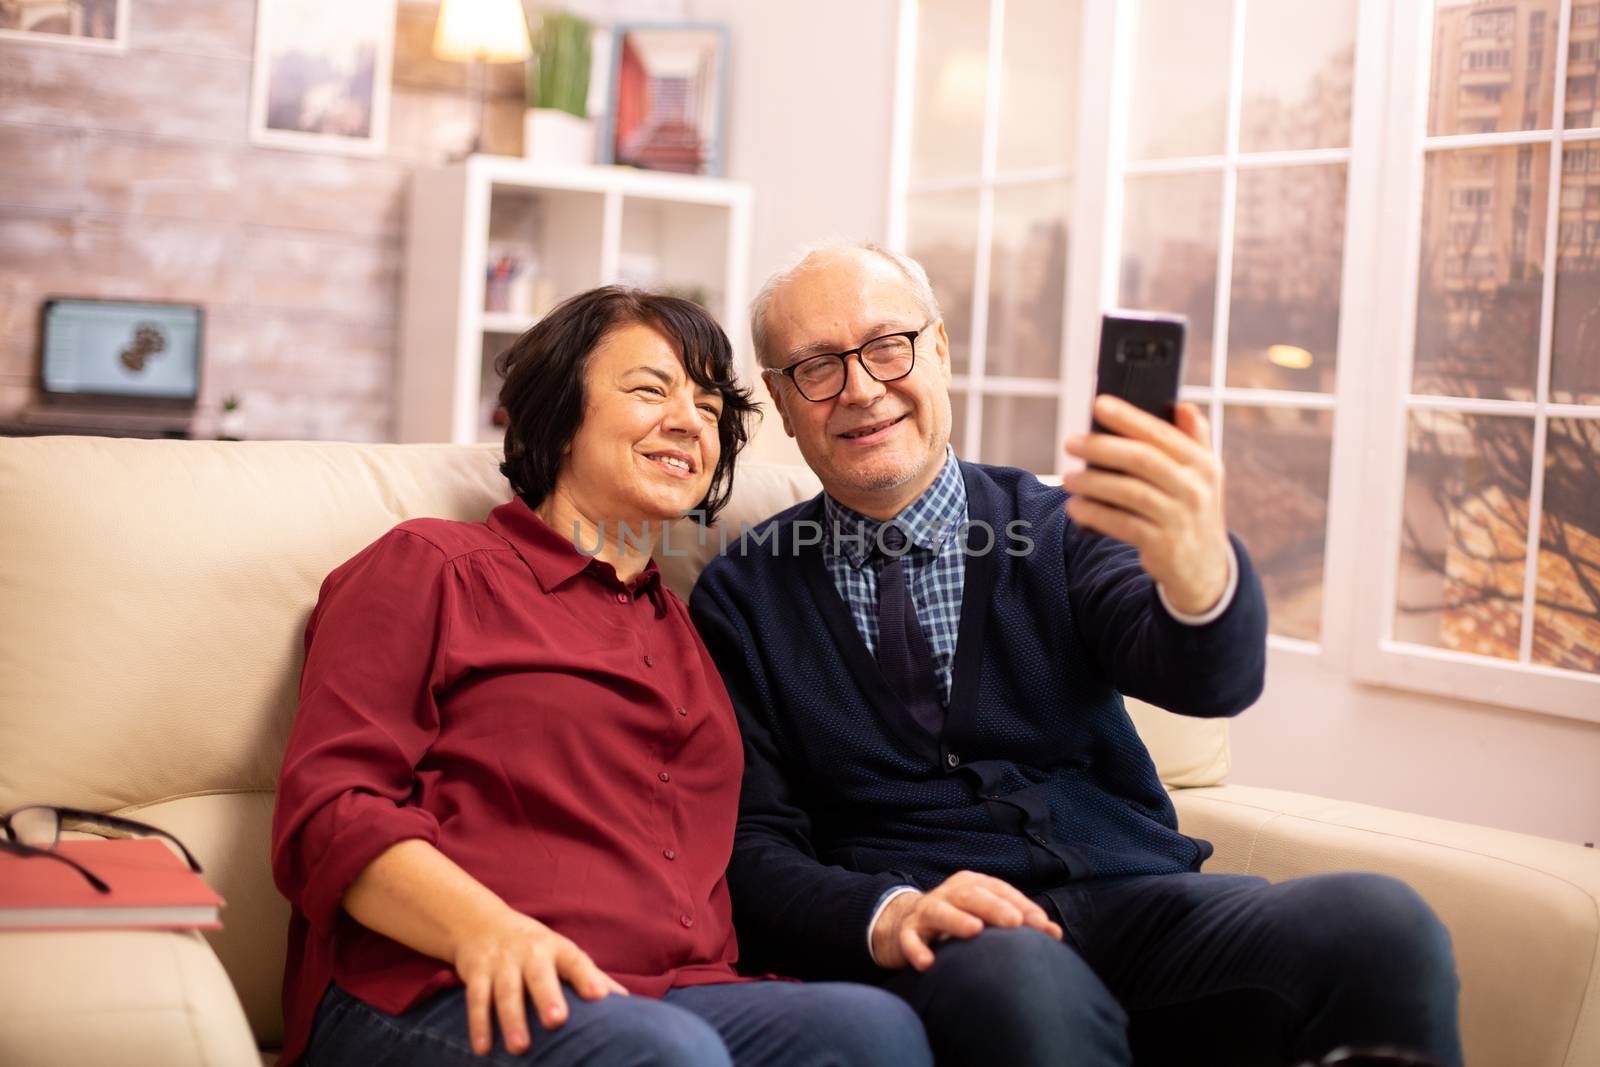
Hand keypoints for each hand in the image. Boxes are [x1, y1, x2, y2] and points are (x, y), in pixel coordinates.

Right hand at [452, 906, 628, 1055]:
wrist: (481, 923)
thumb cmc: (534, 948)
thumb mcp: (562, 954)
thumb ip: (590, 976)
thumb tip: (625, 1001)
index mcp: (557, 949)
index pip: (576, 961)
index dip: (588, 977)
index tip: (600, 996)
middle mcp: (530, 953)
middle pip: (539, 975)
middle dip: (547, 997)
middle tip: (556, 1021)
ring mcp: (502, 962)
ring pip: (506, 991)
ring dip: (511, 1019)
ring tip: (519, 1048)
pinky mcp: (477, 971)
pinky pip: (477, 998)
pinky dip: (478, 1024)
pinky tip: (483, 1048)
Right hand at [870, 871, 1062, 971]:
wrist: (905, 923)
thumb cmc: (958, 919)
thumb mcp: (985, 914)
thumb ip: (1017, 921)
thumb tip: (1055, 933)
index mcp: (971, 884)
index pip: (998, 890)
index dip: (1021, 905)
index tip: (1043, 925)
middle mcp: (948, 894)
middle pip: (971, 895)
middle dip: (994, 907)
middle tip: (1016, 923)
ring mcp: (925, 912)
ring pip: (939, 911)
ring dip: (956, 920)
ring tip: (975, 930)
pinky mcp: (906, 932)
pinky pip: (909, 940)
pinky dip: (916, 950)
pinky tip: (928, 963)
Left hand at [1061, 396, 1230, 615]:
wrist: (1204, 568)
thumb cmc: (1192, 509)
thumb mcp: (1204, 476)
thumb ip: (1194, 439)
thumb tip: (1183, 406)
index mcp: (1204, 463)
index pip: (1162, 433)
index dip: (1129, 417)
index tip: (1098, 404)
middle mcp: (1195, 488)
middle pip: (1142, 460)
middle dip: (1102, 447)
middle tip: (1071, 442)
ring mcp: (1180, 518)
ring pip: (1129, 492)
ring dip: (1092, 483)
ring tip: (1067, 478)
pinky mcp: (1163, 545)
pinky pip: (1122, 524)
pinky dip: (1095, 514)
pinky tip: (1075, 507)